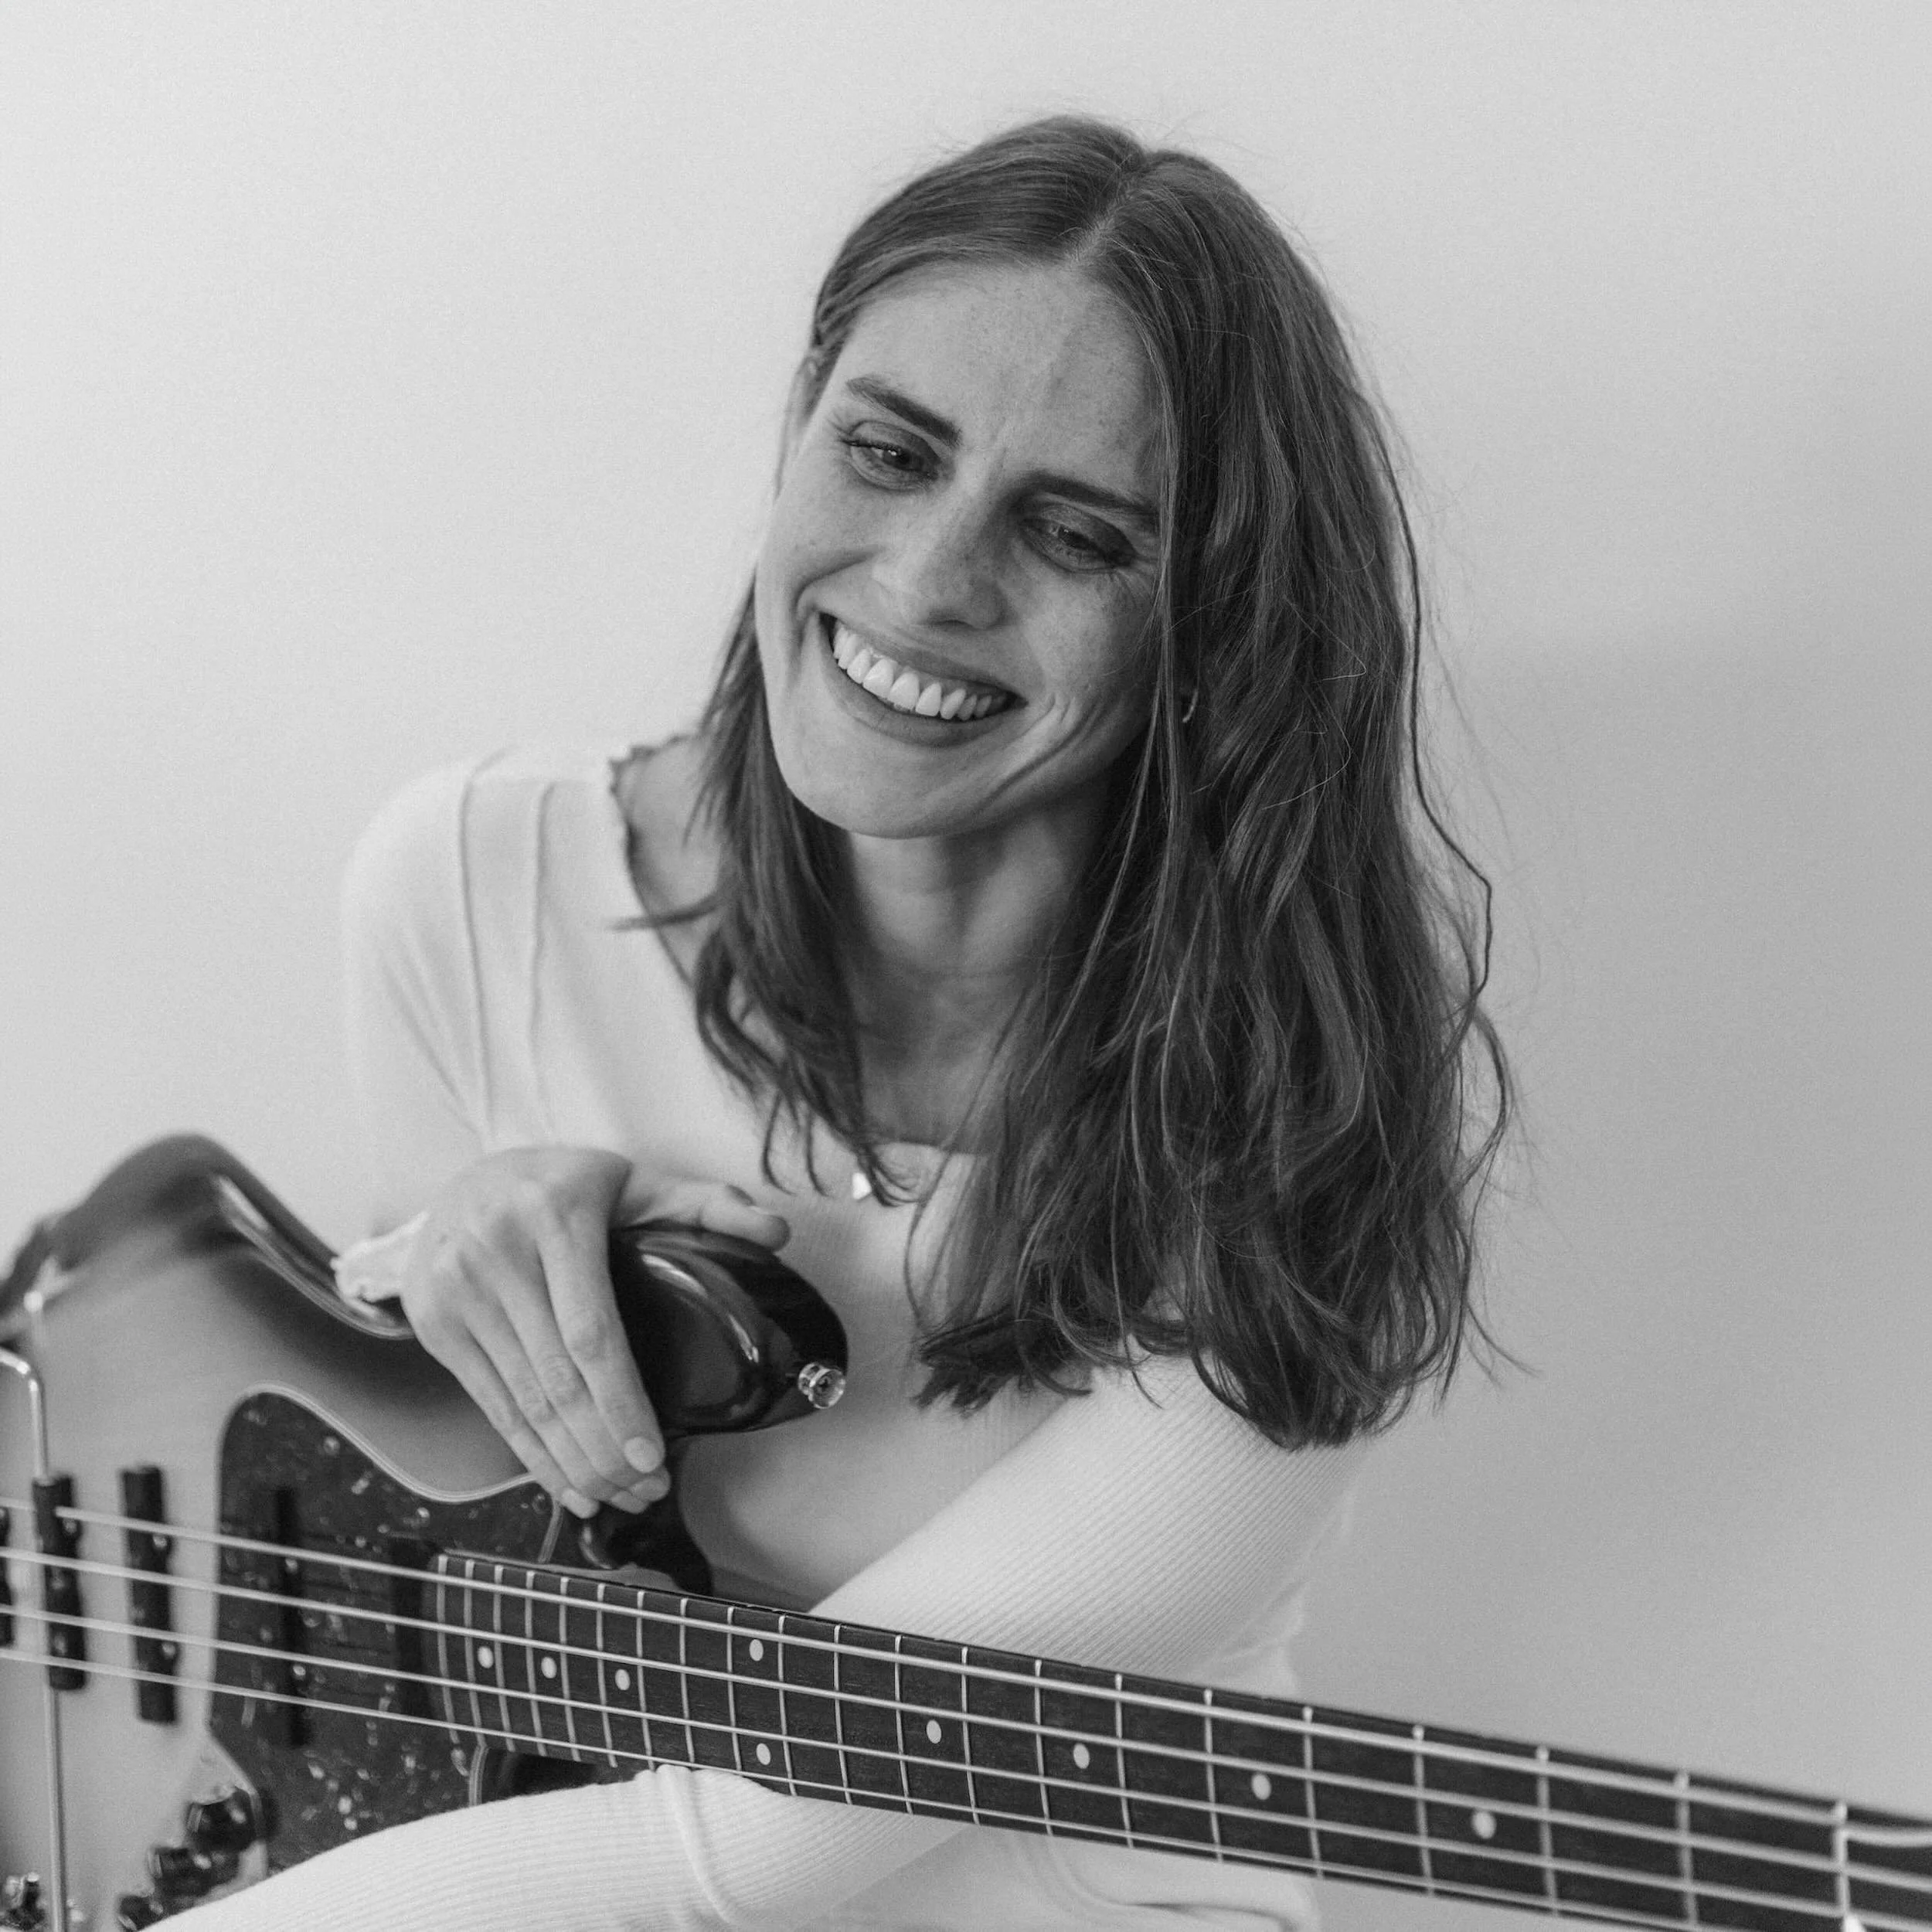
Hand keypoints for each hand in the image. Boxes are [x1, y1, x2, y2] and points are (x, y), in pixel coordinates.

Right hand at [398, 1146, 790, 1517]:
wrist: (463, 1180)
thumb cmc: (568, 1187)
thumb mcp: (638, 1180)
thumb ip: (710, 1205)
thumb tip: (776, 1232)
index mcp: (556, 1215)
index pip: (591, 1329)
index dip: (620, 1401)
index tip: (653, 1453)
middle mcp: (497, 1253)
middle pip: (556, 1378)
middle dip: (605, 1449)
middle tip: (648, 1488)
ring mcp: (456, 1291)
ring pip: (524, 1401)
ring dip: (572, 1463)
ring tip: (618, 1498)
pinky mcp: (435, 1325)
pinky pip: (492, 1404)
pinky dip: (530, 1454)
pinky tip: (567, 1486)